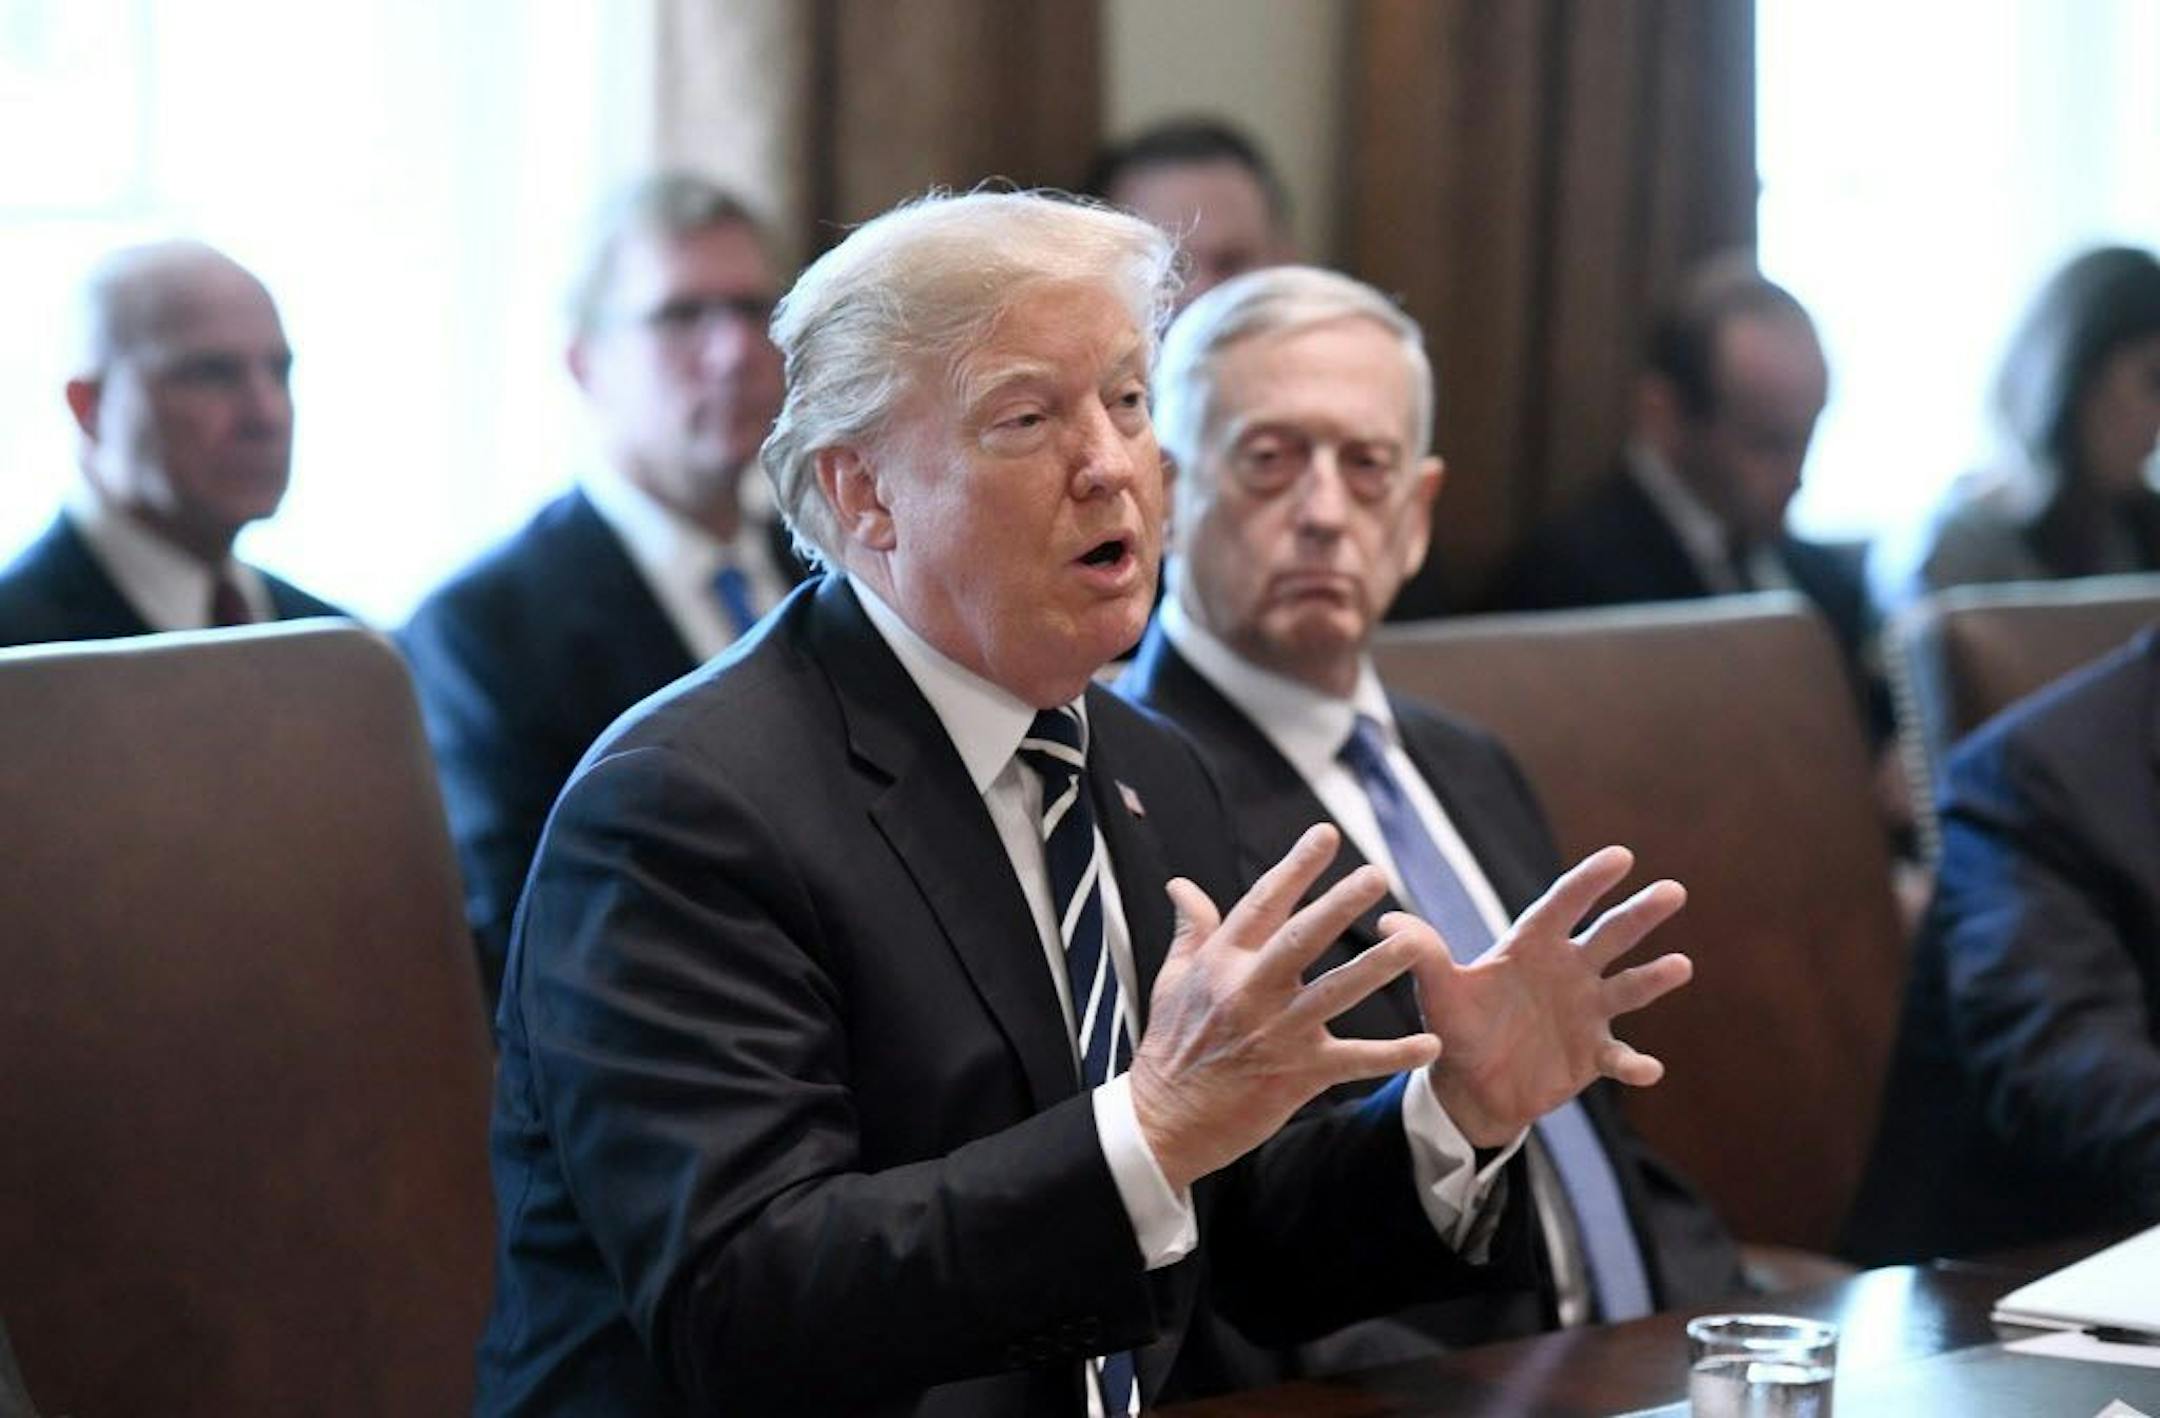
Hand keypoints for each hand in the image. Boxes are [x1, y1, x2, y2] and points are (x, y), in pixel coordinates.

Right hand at [1130, 824, 1443, 1191]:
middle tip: (1376, 875)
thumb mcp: (1173, 979)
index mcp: (1223, 962)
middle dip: (1339, 905)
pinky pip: (1354, 1061)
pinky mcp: (1298, 1075)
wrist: (1166, 1121)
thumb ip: (1192, 929)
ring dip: (1377, 968)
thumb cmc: (1170, 1045)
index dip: (1296, 868)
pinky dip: (1393, 1054)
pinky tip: (1430, 1044)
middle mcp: (1250, 992)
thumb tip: (1181, 884)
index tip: (1327, 834)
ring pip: (1334, 993)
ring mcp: (1276, 1033)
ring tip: (1414, 944)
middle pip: (1301, 939)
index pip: (1263, 904)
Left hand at [1404, 845, 1688, 1147]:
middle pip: (1609, 936)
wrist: (1472, 1086)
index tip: (1621, 856)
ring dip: (1653, 978)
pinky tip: (1648, 1069)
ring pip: (1628, 988)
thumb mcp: (1438, 992)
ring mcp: (1586, 1012)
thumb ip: (1423, 957)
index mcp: (1531, 948)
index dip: (1589, 882)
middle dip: (1639, 915)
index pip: (1562, 906)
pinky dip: (1635, 1063)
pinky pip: (1619, 1056)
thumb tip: (1386, 922)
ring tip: (1680, 966)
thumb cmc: (1457, 1027)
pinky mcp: (1593, 1054)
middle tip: (1674, 891)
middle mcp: (1568, 972)